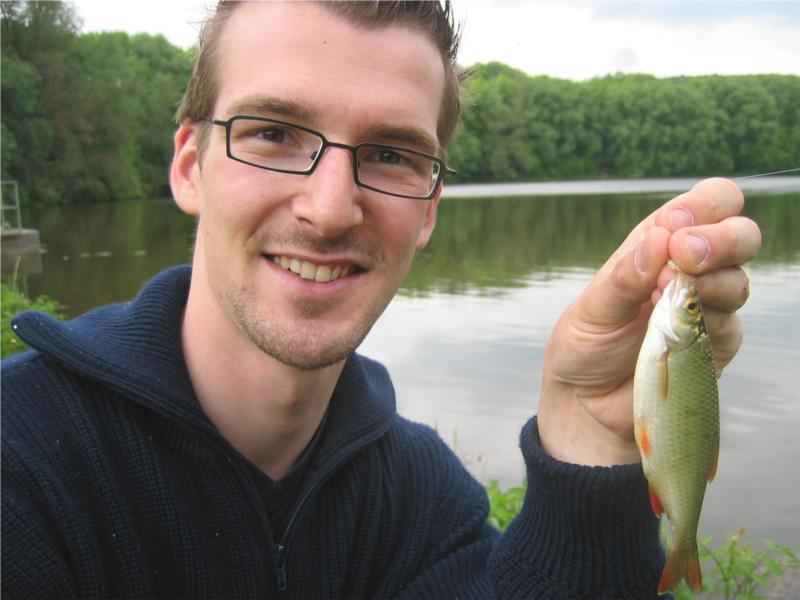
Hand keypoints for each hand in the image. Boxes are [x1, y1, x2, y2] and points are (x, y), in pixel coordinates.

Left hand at [537, 178, 760, 465]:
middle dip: (721, 237)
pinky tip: (679, 326)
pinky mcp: (715, 346)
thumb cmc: (584, 348)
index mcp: (658, 245)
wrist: (587, 406)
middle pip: (740, 234)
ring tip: (669, 293)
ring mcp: (707, 308)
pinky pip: (731, 326)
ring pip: (739, 280)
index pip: (707, 204)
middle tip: (686, 254)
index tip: (674, 228)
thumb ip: (624, 277)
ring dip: (713, 280)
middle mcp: (689, 271)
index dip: (703, 206)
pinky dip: (709, 320)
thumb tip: (661, 237)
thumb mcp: (590, 311)